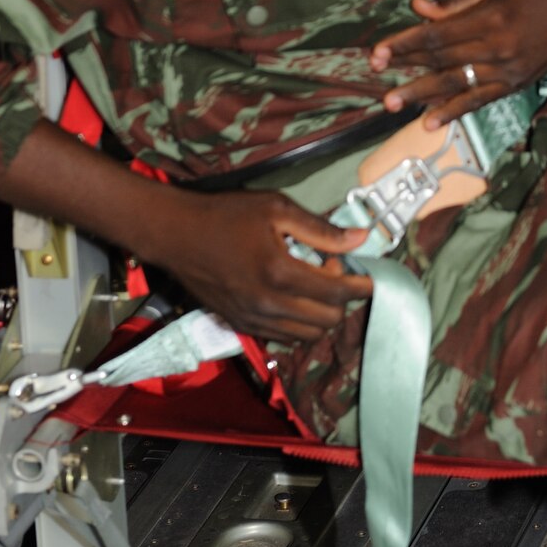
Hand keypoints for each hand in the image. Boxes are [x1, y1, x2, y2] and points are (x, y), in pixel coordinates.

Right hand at [159, 190, 370, 344]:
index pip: (337, 292)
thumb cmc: (227, 215)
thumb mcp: (277, 209)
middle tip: (332, 267)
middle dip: (341, 297)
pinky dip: (299, 322)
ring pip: (307, 335)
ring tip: (313, 282)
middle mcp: (268, 306)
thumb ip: (321, 229)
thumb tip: (361, 239)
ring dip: (321, 313)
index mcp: (280, 273)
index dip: (361, 285)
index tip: (371, 275)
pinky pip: (284, 337)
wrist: (175, 235)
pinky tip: (293, 295)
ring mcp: (252, 321)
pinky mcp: (240, 326)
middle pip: (327, 321)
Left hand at [370, 0, 546, 123]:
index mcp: (490, 17)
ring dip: (423, 96)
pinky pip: (480, 100)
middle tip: (378, 85)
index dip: (404, 44)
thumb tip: (419, 9)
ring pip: (458, 85)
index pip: (437, 35)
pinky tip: (431, 121)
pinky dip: (455, 111)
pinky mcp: (516, 83)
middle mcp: (498, 48)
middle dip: (407, 72)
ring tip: (394, 104)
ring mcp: (508, 70)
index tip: (377, 53)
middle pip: (443, 62)